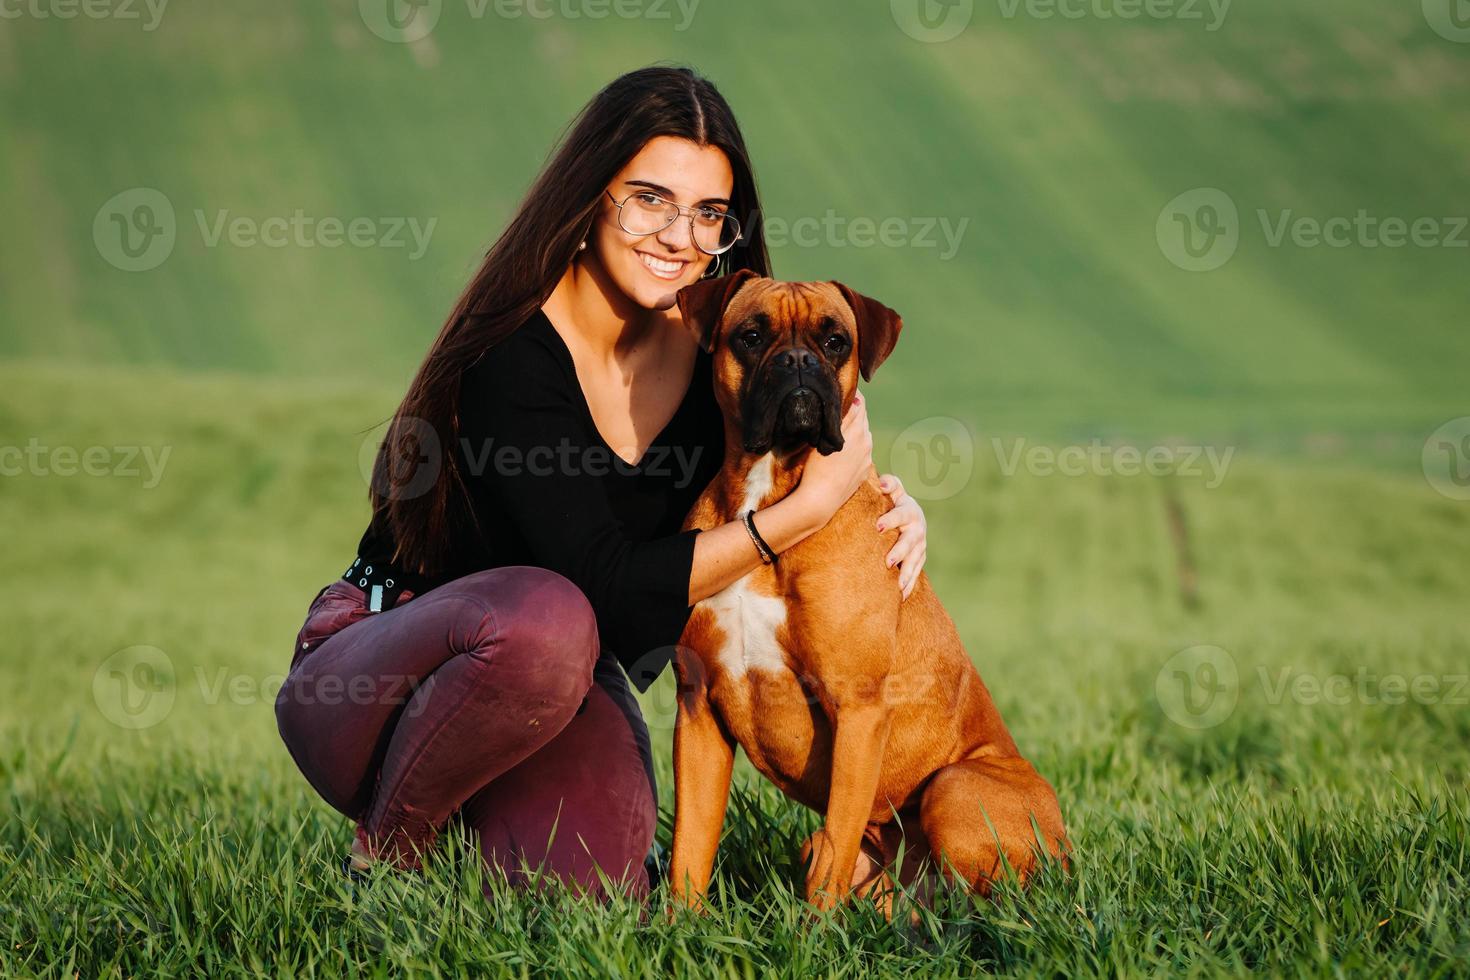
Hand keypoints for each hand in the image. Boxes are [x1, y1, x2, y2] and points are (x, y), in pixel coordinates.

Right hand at [795, 390, 873, 523]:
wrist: (820, 500)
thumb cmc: (816, 468)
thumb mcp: (825, 437)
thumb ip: (841, 417)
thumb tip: (854, 399)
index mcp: (858, 430)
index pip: (860, 404)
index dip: (852, 396)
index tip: (841, 392)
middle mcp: (867, 441)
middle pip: (862, 419)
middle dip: (853, 413)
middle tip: (836, 411)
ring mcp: (867, 457)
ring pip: (863, 436)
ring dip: (854, 432)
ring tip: (838, 433)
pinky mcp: (865, 471)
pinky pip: (862, 453)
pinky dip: (855, 449)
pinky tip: (841, 454)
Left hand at [874, 473, 926, 600]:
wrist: (910, 515)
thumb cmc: (894, 501)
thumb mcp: (894, 490)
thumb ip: (890, 484)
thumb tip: (883, 483)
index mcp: (910, 510)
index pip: (901, 514)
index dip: (891, 519)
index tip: (877, 526)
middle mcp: (918, 528)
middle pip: (910, 542)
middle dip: (900, 552)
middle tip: (888, 562)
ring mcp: (920, 545)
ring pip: (915, 560)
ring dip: (907, 573)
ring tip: (898, 586)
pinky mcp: (920, 558)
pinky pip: (916, 573)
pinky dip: (910, 584)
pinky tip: (901, 597)